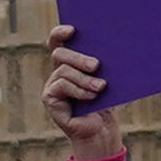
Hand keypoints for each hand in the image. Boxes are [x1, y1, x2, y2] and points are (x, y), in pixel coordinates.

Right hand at [42, 32, 120, 160]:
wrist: (101, 130)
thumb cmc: (106, 103)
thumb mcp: (106, 78)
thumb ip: (101, 64)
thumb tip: (111, 45)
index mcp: (70, 61)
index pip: (57, 41)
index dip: (61, 33)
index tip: (73, 29)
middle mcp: (57, 70)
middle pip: (60, 54)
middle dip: (78, 57)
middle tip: (96, 65)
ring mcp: (52, 84)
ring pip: (63, 70)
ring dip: (84, 79)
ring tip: (101, 87)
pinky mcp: (49, 98)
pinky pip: (61, 86)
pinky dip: (79, 90)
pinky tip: (92, 96)